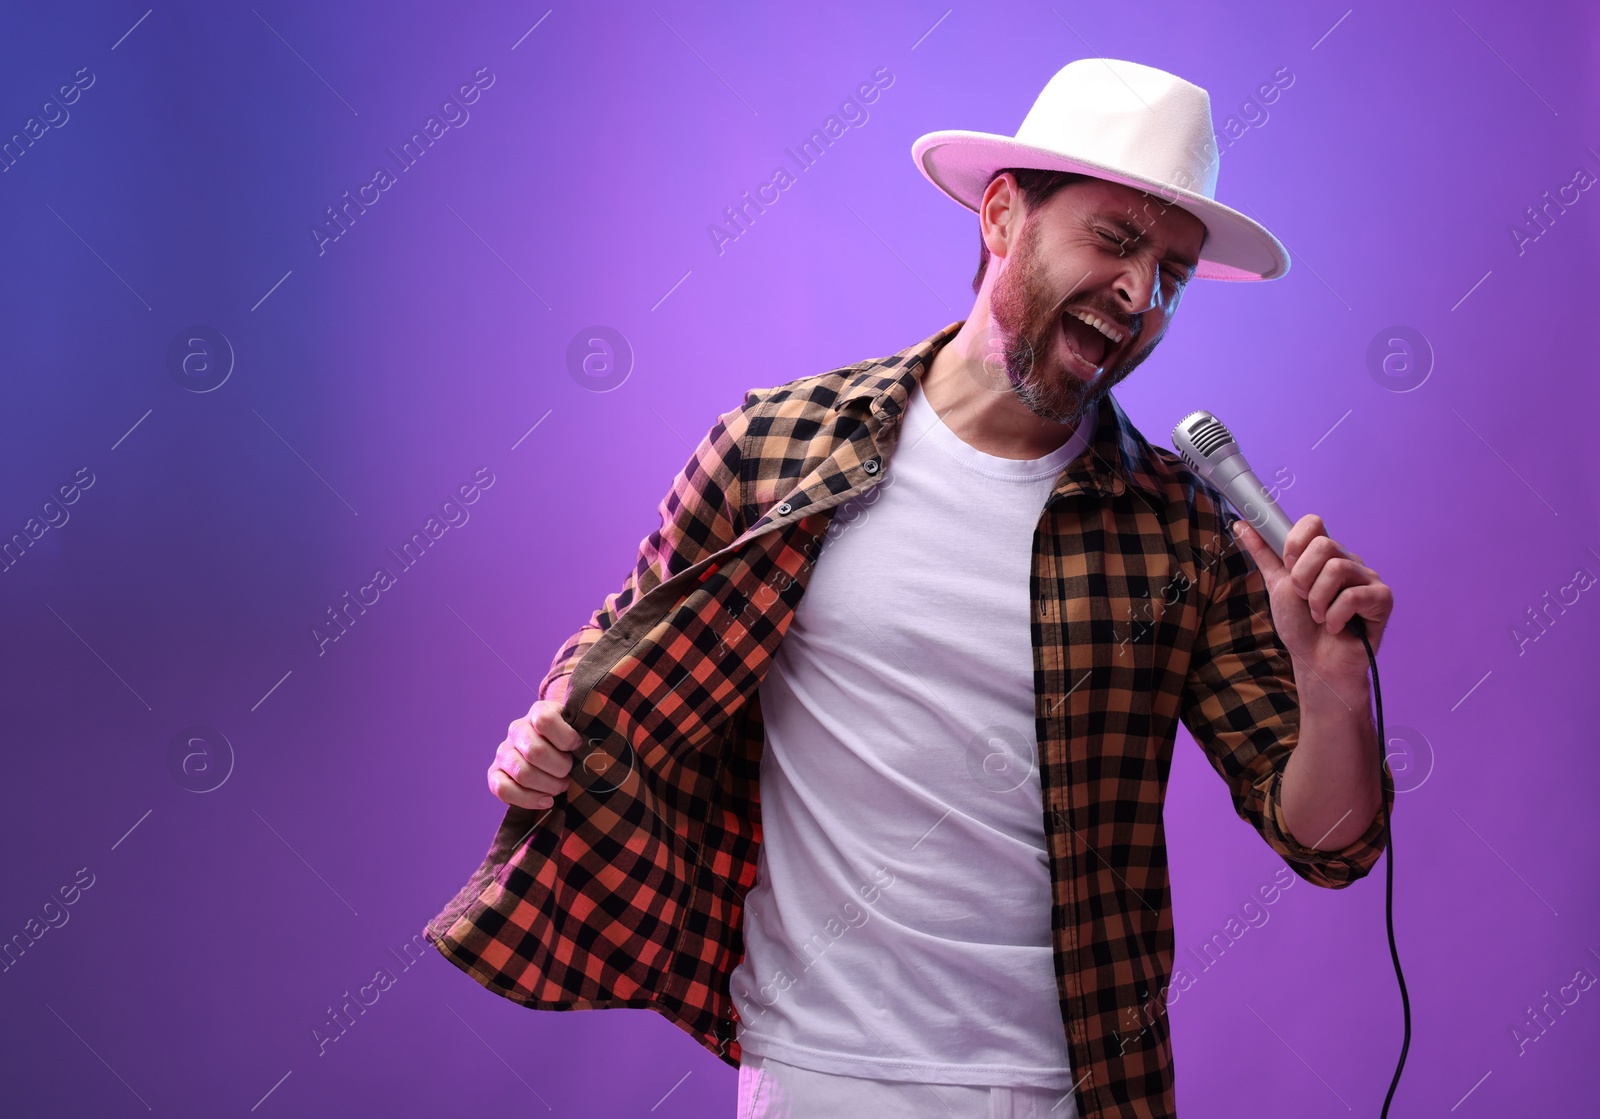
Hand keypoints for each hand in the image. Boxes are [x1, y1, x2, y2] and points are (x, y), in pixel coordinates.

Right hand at [487, 699, 581, 808]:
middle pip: (536, 752)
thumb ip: (585, 732)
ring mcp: (503, 752)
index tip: (578, 746)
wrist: (553, 754)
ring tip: (561, 787)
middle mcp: (517, 729)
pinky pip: (503, 790)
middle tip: (569, 774)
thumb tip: (586, 746)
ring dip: (548, 786)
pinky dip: (528, 799)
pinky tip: (546, 801)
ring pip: (523, 773)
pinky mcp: (495, 774)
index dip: (566, 738)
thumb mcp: (580, 730)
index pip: (545, 720)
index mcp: (539, 712)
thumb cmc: (571, 744)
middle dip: (559, 768)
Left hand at [1232, 514, 1391, 685]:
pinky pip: (1353, 596)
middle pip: (1324, 545)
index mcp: (1325, 554)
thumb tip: (1241, 524)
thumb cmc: (1300, 625)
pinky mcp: (1382, 599)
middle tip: (1303, 599)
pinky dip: (1335, 617)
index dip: (1294, 545)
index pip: (1313, 523)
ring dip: (1317, 601)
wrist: (1314, 663)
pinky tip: (1336, 627)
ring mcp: (1368, 579)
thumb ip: (1264, 553)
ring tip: (1319, 616)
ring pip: (1337, 570)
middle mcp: (1349, 561)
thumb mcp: (1277, 584)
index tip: (1289, 570)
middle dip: (1302, 579)